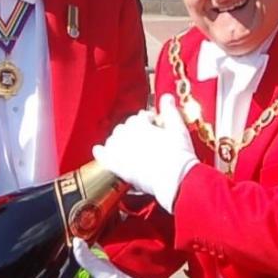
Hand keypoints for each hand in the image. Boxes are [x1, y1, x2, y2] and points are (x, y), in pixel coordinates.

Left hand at [93, 95, 197, 211]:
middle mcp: (127, 135)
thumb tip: (166, 97)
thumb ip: (170, 111)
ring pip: (113, 139)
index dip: (147, 121)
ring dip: (119, 139)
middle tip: (143, 137)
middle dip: (133, 130)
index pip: (139, 117)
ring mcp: (120, 151)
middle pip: (125, 127)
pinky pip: (102, 155)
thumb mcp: (178, 128)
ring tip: (128, 145)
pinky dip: (100, 152)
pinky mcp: (117, 166)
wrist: (175, 179)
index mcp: (141, 124)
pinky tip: (99, 151)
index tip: (152, 125)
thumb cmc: (178, 156)